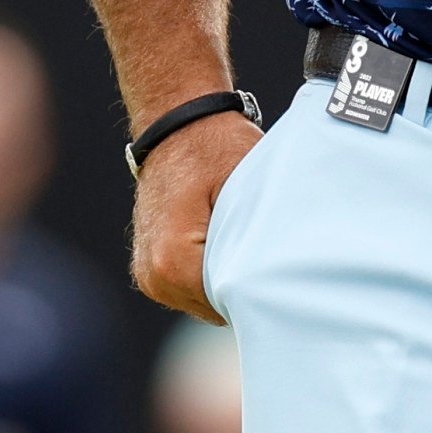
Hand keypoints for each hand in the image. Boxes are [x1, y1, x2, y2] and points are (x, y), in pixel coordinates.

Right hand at [127, 112, 261, 324]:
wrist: (176, 123)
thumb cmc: (217, 148)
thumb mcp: (248, 188)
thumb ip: (259, 241)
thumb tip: (283, 279)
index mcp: (173, 260)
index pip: (230, 307)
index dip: (259, 290)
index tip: (278, 269)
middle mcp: (154, 275)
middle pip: (217, 309)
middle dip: (241, 287)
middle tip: (263, 250)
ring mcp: (148, 275)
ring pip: (205, 302)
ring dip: (224, 280)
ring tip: (238, 239)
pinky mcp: (149, 270)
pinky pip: (191, 290)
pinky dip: (209, 273)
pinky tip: (221, 242)